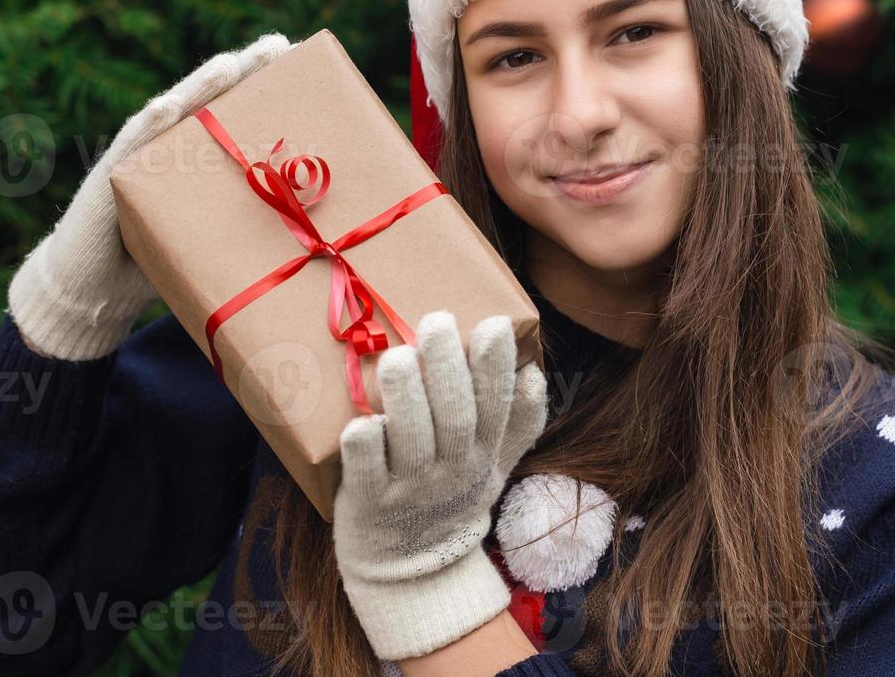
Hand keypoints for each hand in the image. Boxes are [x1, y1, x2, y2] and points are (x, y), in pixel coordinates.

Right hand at [6, 31, 293, 360]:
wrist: (90, 293)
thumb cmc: (151, 266)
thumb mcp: (207, 241)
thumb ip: (240, 225)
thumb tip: (310, 236)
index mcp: (195, 158)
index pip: (233, 113)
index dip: (263, 87)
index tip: (299, 60)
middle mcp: (168, 147)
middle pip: (210, 102)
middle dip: (243, 71)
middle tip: (277, 44)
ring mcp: (137, 157)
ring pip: (173, 113)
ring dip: (200, 87)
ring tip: (229, 64)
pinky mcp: (108, 177)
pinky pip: (131, 147)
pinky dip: (150, 125)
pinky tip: (167, 105)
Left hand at [333, 309, 547, 661]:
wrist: (413, 573)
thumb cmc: (452, 499)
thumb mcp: (495, 466)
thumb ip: (517, 422)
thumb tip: (534, 373)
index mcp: (481, 455)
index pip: (495, 406)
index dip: (495, 366)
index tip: (494, 324)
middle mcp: (450, 471)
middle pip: (455, 418)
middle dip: (447, 369)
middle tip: (436, 321)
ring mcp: (410, 489)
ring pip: (412, 440)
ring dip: (406, 398)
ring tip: (395, 357)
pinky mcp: (369, 504)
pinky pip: (367, 474)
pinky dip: (365, 450)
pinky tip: (360, 423)